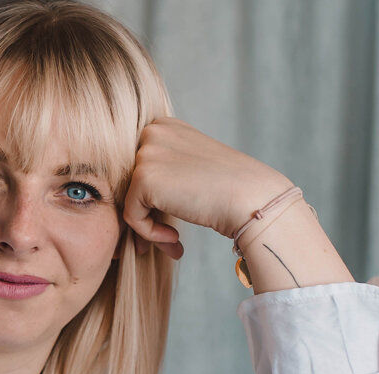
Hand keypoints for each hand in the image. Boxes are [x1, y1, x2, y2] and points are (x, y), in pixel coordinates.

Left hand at [122, 116, 291, 259]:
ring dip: (149, 229)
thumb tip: (132, 202)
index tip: (169, 221)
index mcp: (163, 126)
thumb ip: (161, 174)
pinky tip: (174, 238)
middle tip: (168, 239)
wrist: (248, 197)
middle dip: (147, 217)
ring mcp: (146, 153)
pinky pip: (131, 217)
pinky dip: (149, 234)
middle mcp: (152, 132)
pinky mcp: (143, 178)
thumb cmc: (225, 189)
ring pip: (130, 203)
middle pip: (130, 186)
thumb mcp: (188, 168)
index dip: (150, 200)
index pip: (137, 170)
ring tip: (173, 242)